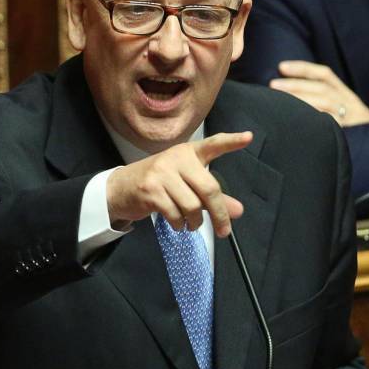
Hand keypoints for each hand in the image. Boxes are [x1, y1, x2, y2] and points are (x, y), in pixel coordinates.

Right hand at [105, 132, 252, 236]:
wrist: (120, 188)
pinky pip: (175, 214)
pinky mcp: (151, 190)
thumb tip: (238, 211)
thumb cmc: (158, 184)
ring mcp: (162, 173)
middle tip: (224, 230)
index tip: (248, 137)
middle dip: (219, 214)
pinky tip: (177, 223)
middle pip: (208, 188)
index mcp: (189, 153)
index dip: (231, 141)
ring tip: (191, 224)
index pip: (213, 144)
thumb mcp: (187, 185)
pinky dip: (179, 224)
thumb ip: (214, 197)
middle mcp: (177, 158)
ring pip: (192, 205)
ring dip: (195, 222)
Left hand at [269, 61, 368, 126]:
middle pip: (322, 89)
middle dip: (296, 85)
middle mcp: (353, 106)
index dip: (303, 69)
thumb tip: (294, 99)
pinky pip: (331, 126)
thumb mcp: (348, 118)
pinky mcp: (353, 136)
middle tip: (273, 85)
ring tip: (280, 100)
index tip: (282, 67)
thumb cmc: (360, 138)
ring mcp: (354, 121)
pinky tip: (298, 121)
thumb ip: (328, 107)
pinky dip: (315, 120)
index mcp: (350, 98)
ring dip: (301, 100)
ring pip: (326, 104)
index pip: (326, 76)